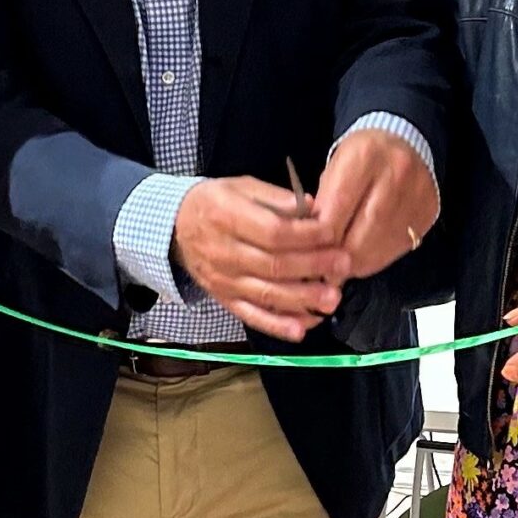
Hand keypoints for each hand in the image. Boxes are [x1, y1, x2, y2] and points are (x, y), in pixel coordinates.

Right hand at [173, 177, 351, 342]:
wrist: (175, 228)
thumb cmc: (216, 203)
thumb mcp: (242, 186)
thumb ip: (276, 197)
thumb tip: (312, 207)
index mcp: (228, 218)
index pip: (273, 231)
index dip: (306, 235)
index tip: (332, 232)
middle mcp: (224, 252)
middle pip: (274, 265)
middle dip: (313, 266)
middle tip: (343, 265)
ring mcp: (224, 280)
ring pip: (267, 294)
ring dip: (302, 300)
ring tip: (332, 299)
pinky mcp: (225, 300)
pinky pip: (252, 316)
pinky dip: (276, 326)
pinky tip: (301, 330)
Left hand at [310, 128, 438, 280]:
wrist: (404, 139)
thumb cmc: (360, 158)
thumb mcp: (334, 170)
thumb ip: (324, 206)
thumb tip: (313, 249)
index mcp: (363, 157)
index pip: (337, 210)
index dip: (321, 239)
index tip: (310, 255)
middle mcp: (395, 174)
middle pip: (363, 232)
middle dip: (341, 257)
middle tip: (326, 272)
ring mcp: (416, 194)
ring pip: (383, 244)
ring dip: (360, 263)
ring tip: (344, 269)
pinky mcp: (428, 210)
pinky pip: (401, 245)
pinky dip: (379, 258)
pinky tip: (366, 259)